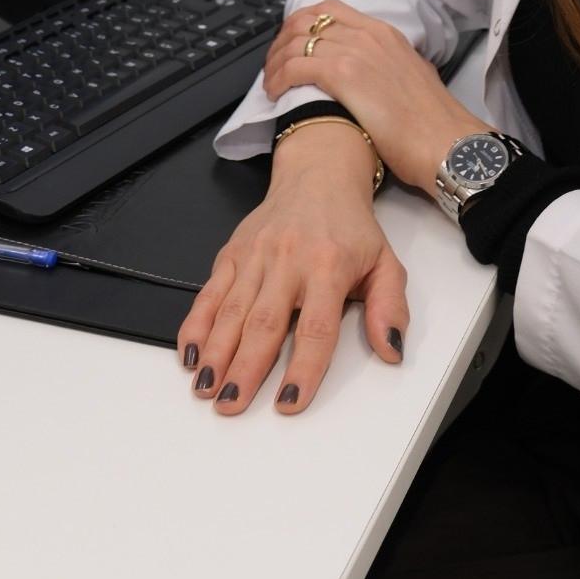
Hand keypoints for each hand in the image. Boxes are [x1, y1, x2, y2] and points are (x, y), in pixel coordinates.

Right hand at [176, 125, 406, 416]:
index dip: (302, 367)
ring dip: (216, 352)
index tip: (291, 400)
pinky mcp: (232, 253)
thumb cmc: (350, 226)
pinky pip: (209, 293)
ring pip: (231, 310)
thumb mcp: (385, 262)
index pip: (315, 327)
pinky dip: (195, 324)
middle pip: (263, 323)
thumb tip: (391, 350)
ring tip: (205, 388)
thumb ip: (390, 307)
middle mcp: (287, 260)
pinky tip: (189, 353)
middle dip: (245, 368)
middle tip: (231, 403)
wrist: (318, 175)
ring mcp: (255, 256)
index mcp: (328, 266)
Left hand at [263, 0, 489, 193]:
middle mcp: (367, 34)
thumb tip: (370, 76)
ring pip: (295, 43)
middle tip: (274, 65)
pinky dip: (278, 79)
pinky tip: (275, 94)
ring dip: (275, 63)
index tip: (291, 43)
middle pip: (306, 22)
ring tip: (271, 84)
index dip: (302, 24)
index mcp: (384, 32)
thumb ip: (388, 66)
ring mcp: (354, 51)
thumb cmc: (433, 121)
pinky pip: (294, 67)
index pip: (330, 10)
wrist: (446, 141)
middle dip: (282, 42)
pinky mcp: (342, 75)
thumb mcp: (412, 76)